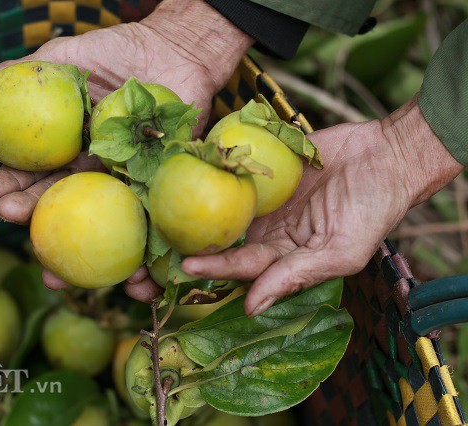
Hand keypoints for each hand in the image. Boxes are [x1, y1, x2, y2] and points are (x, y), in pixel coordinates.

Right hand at [0, 0, 252, 292]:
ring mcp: (126, 183)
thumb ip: (19, 75)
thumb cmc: (118, 52)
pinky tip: (128, 280)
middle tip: (11, 217)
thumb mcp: (64, 59)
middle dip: (34, 216)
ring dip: (80, 252)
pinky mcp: (159, 190)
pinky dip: (140, 255)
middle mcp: (93, 173)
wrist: (175, 51)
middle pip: (62, 203)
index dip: (14, 184)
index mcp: (68, 150)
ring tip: (60, 274)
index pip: (36, 174)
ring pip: (100, 222)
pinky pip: (148, 223)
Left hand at [175, 97, 462, 315]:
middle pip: (224, 243)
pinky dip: (212, 175)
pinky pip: (235, 174)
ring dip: (194, 215)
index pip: (243, 266)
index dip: (215, 268)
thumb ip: (294, 277)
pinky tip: (185, 174)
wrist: (387, 156)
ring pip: (222, 210)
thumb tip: (252, 308)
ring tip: (162, 215)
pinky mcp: (263, 168)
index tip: (185, 267)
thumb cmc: (372, 210)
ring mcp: (263, 199)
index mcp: (284, 256)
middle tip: (158, 251)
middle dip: (193, 249)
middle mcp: (268, 230)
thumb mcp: (339, 252)